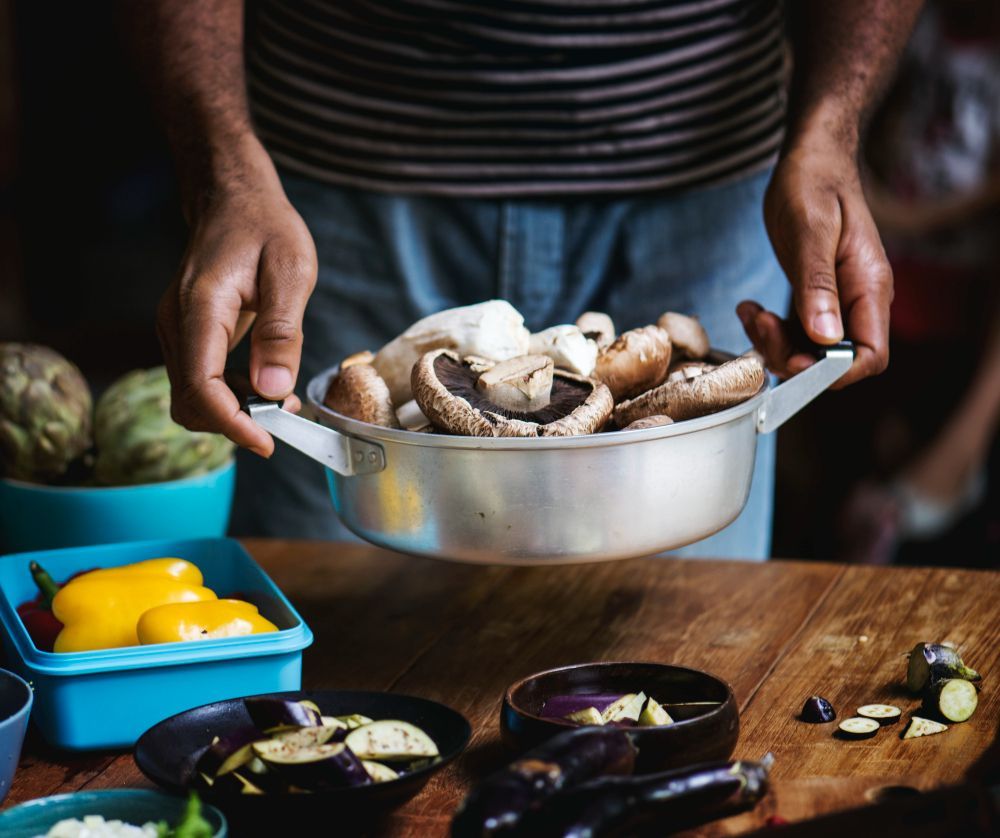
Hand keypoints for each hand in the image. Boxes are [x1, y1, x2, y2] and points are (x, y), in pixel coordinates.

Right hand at [157, 147, 316, 455]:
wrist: (234, 200)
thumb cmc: (266, 229)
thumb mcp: (291, 273)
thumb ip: (282, 332)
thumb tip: (275, 391)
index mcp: (199, 307)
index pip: (202, 386)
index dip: (232, 424)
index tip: (268, 442)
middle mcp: (176, 324)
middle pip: (190, 401)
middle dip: (235, 422)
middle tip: (285, 418)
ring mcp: (176, 331)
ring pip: (192, 396)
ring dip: (233, 412)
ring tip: (281, 400)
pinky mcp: (186, 335)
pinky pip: (200, 381)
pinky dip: (229, 396)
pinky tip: (265, 384)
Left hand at [740, 137, 892, 386]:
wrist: (810, 159)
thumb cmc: (814, 184)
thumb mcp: (810, 232)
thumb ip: (817, 285)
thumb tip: (825, 337)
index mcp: (869, 287)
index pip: (868, 356)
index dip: (833, 372)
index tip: (793, 357)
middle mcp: (858, 301)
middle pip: (832, 362)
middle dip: (791, 356)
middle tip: (759, 325)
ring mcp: (836, 302)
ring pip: (808, 351)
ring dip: (773, 343)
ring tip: (749, 312)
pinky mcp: (814, 299)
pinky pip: (794, 333)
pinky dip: (769, 330)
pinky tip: (749, 308)